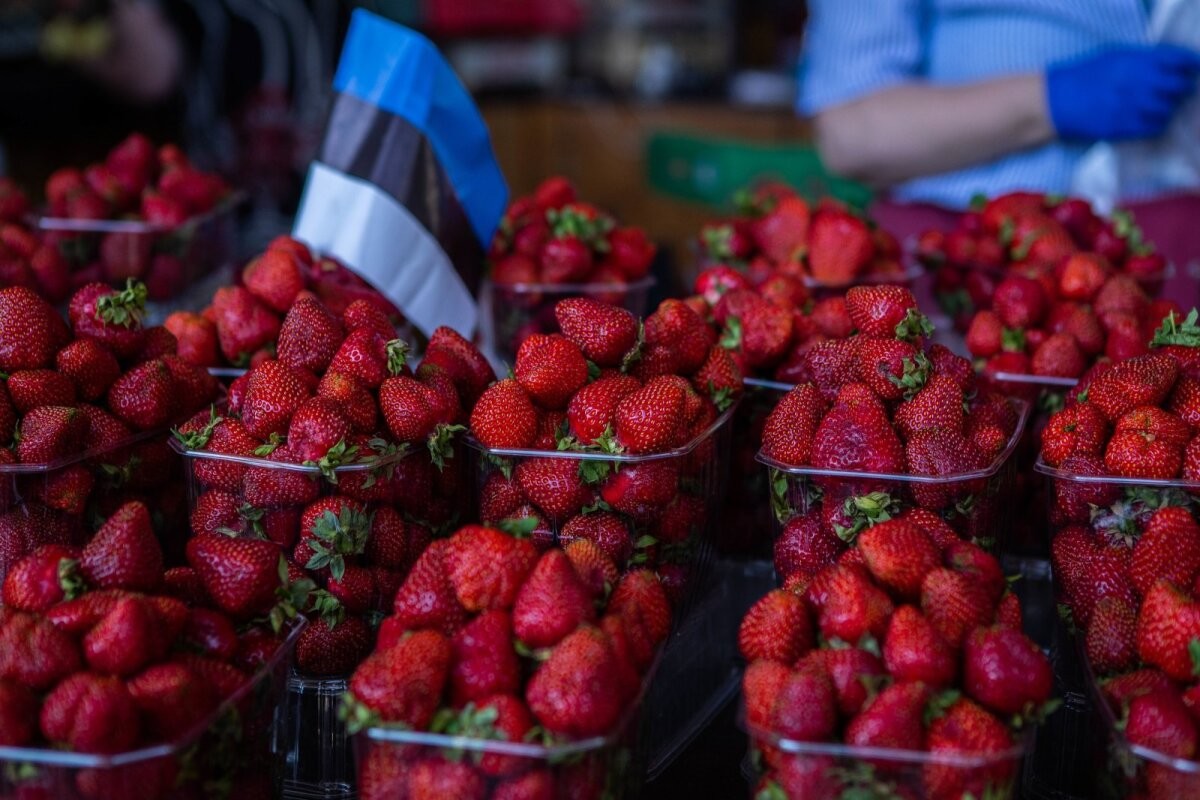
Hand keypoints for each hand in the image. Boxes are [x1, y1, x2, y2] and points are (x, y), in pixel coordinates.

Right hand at [1046, 44, 1199, 141]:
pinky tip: (1146, 120)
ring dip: (1165, 108)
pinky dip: (1155, 124)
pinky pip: (1154, 127)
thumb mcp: (1114, 57)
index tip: (1188, 71)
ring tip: (1154, 107)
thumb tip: (1169, 67)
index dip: (1188, 66)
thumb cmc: (1082, 77)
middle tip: (1171, 91)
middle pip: (1178, 87)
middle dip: (1179, 89)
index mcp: (1136, 61)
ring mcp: (1131, 107)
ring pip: (1168, 109)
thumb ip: (1142, 61)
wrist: (1052, 103)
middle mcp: (1138, 83)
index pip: (1179, 62)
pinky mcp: (1123, 128)